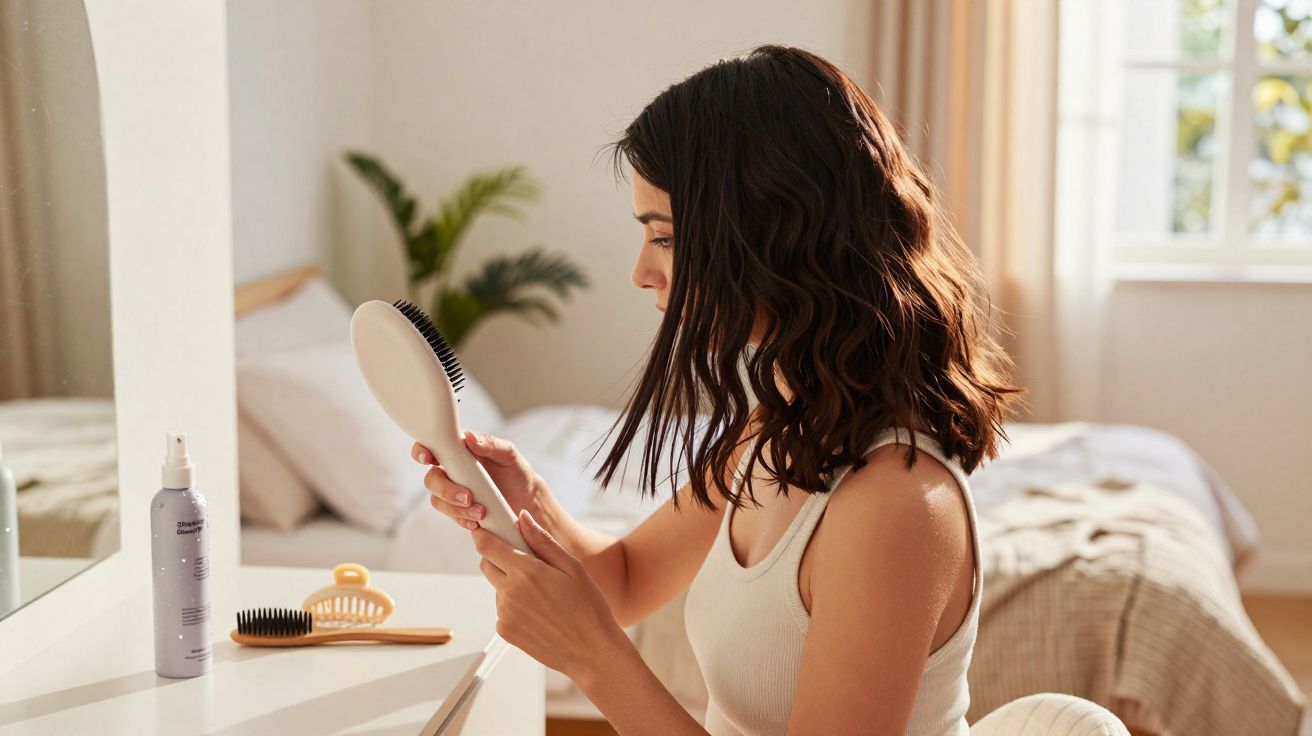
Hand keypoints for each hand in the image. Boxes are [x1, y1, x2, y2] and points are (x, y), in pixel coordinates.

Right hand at [413, 431, 544, 530]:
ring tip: (480, 512)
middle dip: (446, 490)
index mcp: (459, 451)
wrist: (527, 499)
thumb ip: (491, 444)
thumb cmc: (516, 471)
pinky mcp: (459, 510)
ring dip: (455, 508)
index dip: (422, 451)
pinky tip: (476, 521)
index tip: (428, 459)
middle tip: (468, 497)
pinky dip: (462, 519)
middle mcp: (452, 471)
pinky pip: (451, 516)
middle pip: (432, 479)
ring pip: (438, 500)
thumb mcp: (509, 454)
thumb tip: (470, 438)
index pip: (431, 447)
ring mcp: (453, 492)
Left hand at [474, 509, 626, 678]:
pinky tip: (539, 612)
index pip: (488, 546)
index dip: (484, 535)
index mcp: (527, 572)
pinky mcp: (505, 631)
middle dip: (499, 558)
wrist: (592, 652)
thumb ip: (543, 541)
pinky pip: (502, 609)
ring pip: (496, 588)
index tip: (487, 530)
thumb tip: (522, 517)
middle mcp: (510, 593)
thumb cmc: (588, 607)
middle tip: (526, 563)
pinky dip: (514, 606)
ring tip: (542, 595)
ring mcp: (505, 615)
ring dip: (509, 584)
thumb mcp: (572, 567)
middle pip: (486, 564)